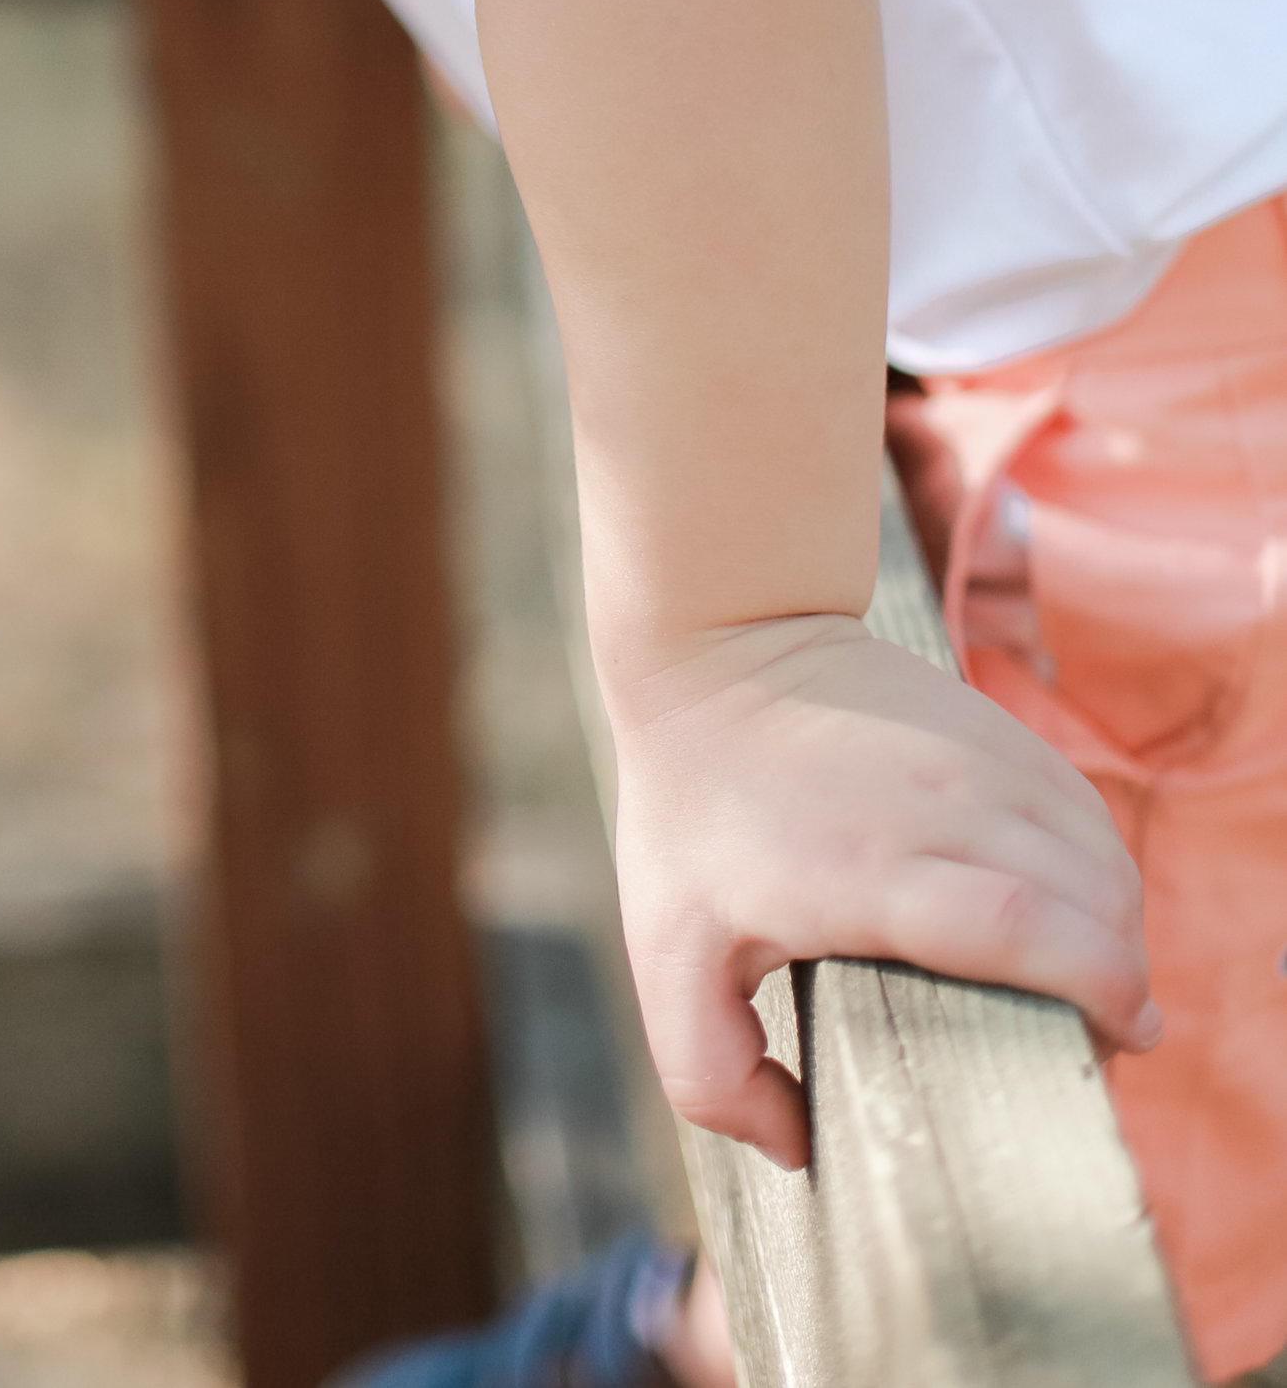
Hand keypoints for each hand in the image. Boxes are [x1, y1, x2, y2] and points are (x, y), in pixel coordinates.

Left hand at [606, 611, 1156, 1166]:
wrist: (718, 640)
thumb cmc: (693, 809)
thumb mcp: (667, 953)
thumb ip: (711, 1074)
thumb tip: (797, 1145)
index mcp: (865, 873)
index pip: (1022, 926)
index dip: (1093, 989)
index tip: (1113, 1043)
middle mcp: (937, 808)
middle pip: (1088, 902)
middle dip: (1118, 986)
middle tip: (1088, 1038)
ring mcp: (974, 758)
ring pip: (1101, 856)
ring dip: (1117, 933)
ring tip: (1086, 985)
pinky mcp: (995, 729)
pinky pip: (1086, 812)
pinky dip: (1103, 873)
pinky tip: (1078, 915)